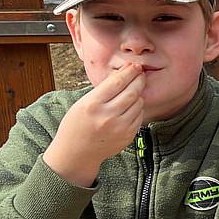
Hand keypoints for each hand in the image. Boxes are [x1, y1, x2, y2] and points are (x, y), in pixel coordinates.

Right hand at [44, 63, 144, 186]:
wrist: (77, 153)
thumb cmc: (77, 124)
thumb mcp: (83, 103)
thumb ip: (102, 90)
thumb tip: (124, 73)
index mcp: (92, 104)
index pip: (117, 82)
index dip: (128, 72)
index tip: (134, 66)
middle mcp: (107, 116)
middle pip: (131, 91)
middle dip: (139, 79)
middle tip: (141, 73)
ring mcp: (119, 127)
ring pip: (138, 103)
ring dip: (138, 94)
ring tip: (134, 90)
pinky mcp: (128, 135)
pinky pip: (139, 116)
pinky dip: (138, 108)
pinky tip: (132, 105)